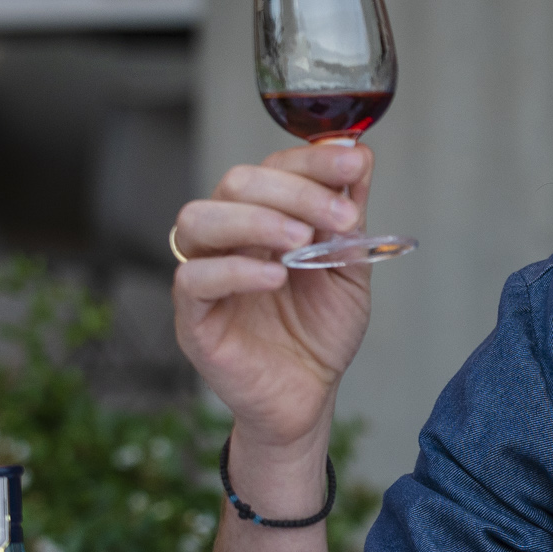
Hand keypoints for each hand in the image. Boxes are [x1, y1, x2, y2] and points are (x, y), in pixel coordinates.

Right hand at [172, 142, 373, 450]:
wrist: (310, 396)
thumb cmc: (321, 331)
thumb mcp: (349, 268)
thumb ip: (349, 218)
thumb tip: (359, 155)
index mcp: (263, 217)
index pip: (274, 167)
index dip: (314, 160)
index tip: (354, 163)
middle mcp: (227, 236)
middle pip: (236, 182)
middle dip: (294, 190)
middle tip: (340, 217)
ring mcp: (204, 273)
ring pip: (198, 218)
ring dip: (255, 219)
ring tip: (301, 240)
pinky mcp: (192, 316)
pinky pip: (193, 278)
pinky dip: (235, 270)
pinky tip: (275, 277)